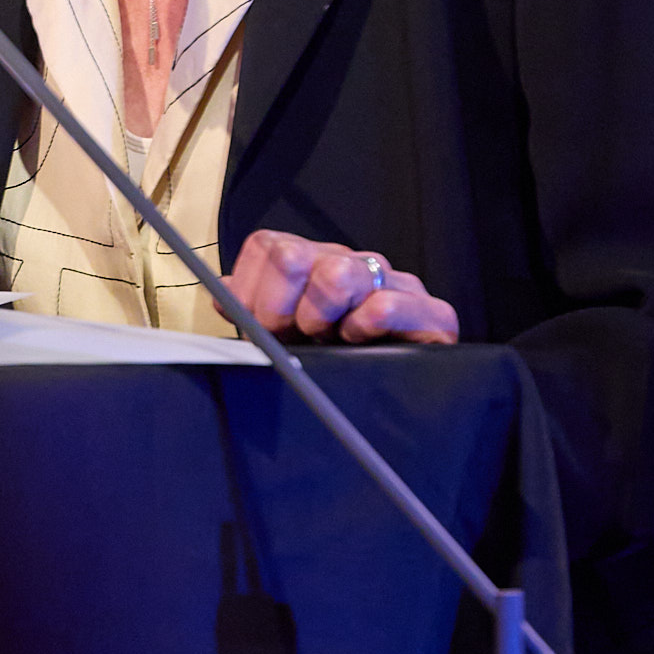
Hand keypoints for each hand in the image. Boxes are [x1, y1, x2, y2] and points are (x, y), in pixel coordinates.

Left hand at [225, 229, 457, 345]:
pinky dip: (363, 329)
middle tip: (295, 336)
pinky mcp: (433, 314)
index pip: (266, 246)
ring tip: (330, 342)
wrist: (392, 407)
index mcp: (315, 262)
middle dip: (279, 308)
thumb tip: (220, 291)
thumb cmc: (329, 367)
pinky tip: (361, 345)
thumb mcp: (280, 339)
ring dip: (320, 318)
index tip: (258, 325)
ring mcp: (394, 283)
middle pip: (290, 256)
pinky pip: (386, 305)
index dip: (251, 291)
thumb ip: (250, 310)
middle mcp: (353, 263)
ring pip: (336, 275)